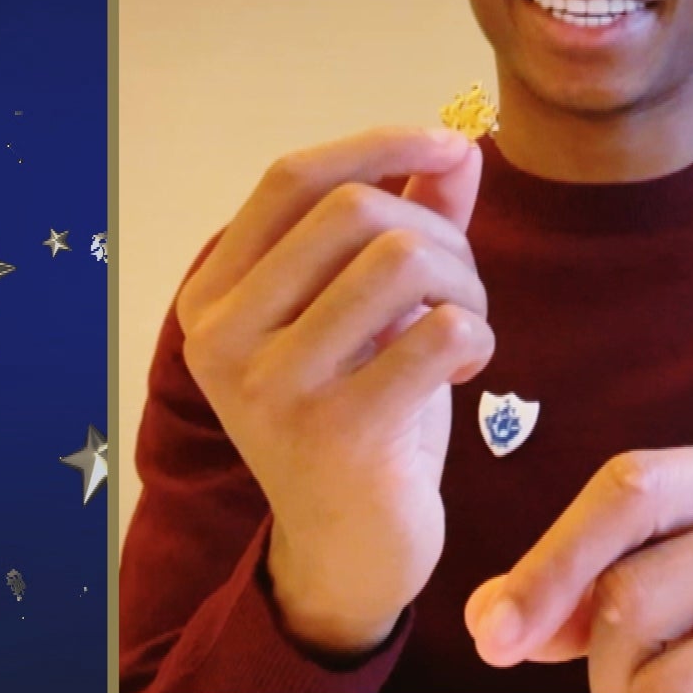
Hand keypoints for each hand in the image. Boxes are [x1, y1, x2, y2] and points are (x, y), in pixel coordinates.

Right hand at [175, 126, 493, 659]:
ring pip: (400, 261)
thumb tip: (456, 147)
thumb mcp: (369, 312)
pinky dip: (476, 335)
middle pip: (355, 212)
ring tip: (467, 326)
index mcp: (215, 294)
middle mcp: (223, 336)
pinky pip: (438, 333)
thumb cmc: (363, 413)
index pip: (293, 177)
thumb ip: (405, 224)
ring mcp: (271, 386)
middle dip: (440, 234)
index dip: (381, 144)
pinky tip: (471, 367)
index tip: (453, 148)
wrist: (352, 549)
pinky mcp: (334, 434)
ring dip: (465, 283)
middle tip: (463, 288)